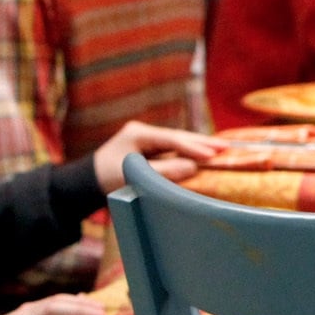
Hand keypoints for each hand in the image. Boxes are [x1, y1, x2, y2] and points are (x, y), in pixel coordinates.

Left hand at [92, 121, 224, 192]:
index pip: (171, 139)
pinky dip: (189, 151)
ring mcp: (147, 139)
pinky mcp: (149, 148)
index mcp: (138, 134)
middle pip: (178, 136)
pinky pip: (174, 148)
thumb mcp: (134, 176)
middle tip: (226, 147)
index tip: (212, 155)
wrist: (87, 181)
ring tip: (222, 149)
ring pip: (178, 141)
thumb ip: (164, 172)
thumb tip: (193, 167)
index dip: (193, 147)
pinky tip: (205, 154)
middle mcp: (144, 132)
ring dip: (199, 146)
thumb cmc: (106, 179)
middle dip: (202, 142)